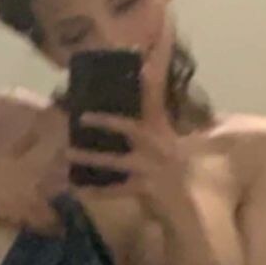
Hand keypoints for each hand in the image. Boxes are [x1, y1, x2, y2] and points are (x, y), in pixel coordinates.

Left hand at [67, 67, 198, 225]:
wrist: (196, 210)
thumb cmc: (187, 178)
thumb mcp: (180, 149)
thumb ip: (162, 132)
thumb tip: (149, 113)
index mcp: (168, 132)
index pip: (157, 96)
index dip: (149, 76)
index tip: (139, 55)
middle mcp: (162, 147)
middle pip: (132, 128)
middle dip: (107, 120)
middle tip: (81, 116)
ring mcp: (154, 169)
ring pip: (117, 160)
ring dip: (92, 156)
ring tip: (69, 152)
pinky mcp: (148, 190)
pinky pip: (117, 190)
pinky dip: (97, 190)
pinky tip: (78, 189)